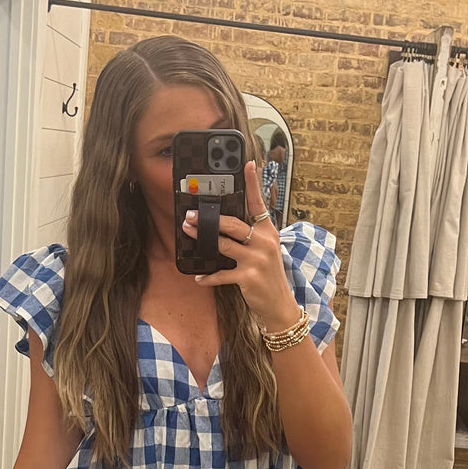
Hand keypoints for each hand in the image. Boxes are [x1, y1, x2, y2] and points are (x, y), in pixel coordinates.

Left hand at [181, 161, 299, 329]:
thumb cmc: (268, 275)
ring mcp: (257, 260)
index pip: (259, 203)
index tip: (247, 164)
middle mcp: (264, 242)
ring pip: (224, 244)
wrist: (279, 304)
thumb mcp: (265, 250)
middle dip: (209, 219)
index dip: (253, 183)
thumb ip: (250, 234)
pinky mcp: (249, 277)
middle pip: (233, 224)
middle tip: (191, 214)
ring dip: (202, 239)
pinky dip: (209, 277)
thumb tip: (224, 222)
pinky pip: (222, 274)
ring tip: (188, 232)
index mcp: (268, 231)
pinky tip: (199, 277)